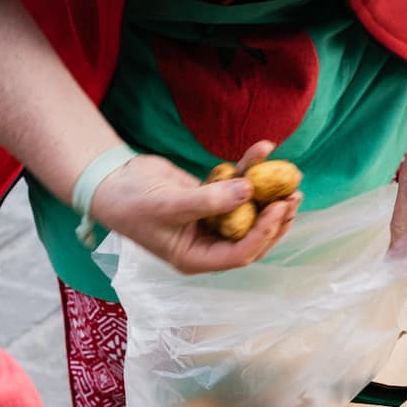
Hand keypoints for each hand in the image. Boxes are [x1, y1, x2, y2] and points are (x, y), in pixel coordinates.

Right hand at [91, 141, 300, 274]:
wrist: (112, 182)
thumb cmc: (132, 203)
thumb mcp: (169, 204)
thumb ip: (208, 200)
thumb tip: (247, 192)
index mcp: (197, 258)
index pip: (240, 253)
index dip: (262, 233)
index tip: (278, 208)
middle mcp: (208, 243)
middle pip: (252, 236)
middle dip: (274, 218)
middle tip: (293, 195)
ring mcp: (210, 221)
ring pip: (248, 211)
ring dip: (269, 194)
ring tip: (291, 177)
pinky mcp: (210, 197)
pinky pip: (236, 185)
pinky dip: (249, 169)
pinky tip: (263, 148)